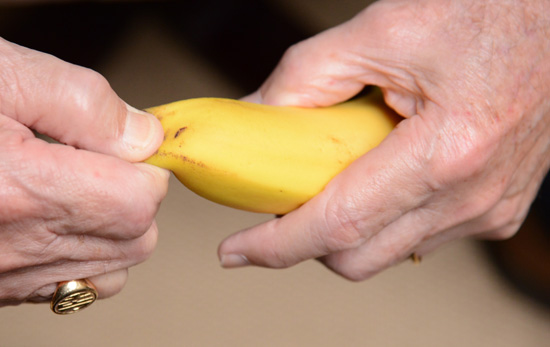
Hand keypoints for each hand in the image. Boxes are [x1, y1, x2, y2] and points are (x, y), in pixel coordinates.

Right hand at [0, 38, 168, 304]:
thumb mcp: (1, 76)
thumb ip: (84, 104)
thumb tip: (144, 137)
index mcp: (18, 190)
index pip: (139, 200)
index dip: (147, 166)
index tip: (128, 143)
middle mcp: (13, 247)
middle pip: (136, 239)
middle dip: (135, 195)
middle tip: (98, 158)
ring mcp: (4, 277)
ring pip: (111, 268)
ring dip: (114, 226)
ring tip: (75, 184)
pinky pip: (71, 285)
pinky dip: (83, 253)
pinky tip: (56, 216)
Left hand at [218, 0, 549, 279]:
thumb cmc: (488, 11)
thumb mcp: (384, 31)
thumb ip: (306, 76)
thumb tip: (253, 114)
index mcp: (446, 152)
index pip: (339, 225)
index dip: (275, 245)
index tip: (235, 251)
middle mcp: (473, 196)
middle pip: (358, 257)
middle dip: (306, 239)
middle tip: (281, 202)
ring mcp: (489, 208)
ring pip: (390, 251)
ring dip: (348, 226)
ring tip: (335, 177)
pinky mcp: (496, 208)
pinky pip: (422, 235)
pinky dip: (385, 217)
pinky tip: (379, 178)